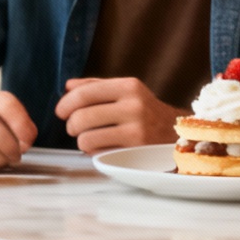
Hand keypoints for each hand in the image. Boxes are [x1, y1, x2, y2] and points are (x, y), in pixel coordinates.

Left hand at [54, 77, 179, 153]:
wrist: (179, 134)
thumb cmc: (146, 112)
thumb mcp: (127, 92)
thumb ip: (96, 87)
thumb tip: (68, 87)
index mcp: (129, 87)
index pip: (85, 93)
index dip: (66, 104)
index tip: (60, 111)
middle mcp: (134, 106)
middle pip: (81, 117)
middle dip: (70, 124)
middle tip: (73, 127)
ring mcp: (136, 130)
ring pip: (85, 138)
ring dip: (81, 140)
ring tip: (88, 138)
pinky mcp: (136, 152)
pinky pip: (98, 153)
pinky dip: (94, 152)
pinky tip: (103, 147)